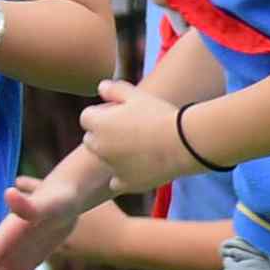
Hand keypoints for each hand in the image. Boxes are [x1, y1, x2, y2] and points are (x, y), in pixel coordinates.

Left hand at [71, 78, 192, 188]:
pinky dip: (124, 176)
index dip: (102, 114)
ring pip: (104, 160)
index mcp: (98, 123)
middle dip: (102, 135)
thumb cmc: (159, 114)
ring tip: (140, 146)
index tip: (120, 113)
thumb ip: (115, 90)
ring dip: (113, 155)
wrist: (183, 142)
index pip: (87, 117)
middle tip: (129, 130)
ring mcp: (111, 167)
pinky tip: (140, 166)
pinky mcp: (126, 183)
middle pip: (91, 140)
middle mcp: (99, 147)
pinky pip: (117, 180)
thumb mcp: (137, 95)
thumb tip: (101, 87)